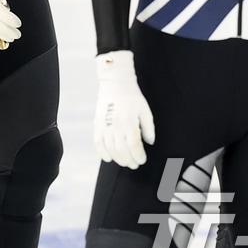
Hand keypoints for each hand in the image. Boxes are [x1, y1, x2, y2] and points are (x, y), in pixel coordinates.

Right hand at [94, 51, 154, 168]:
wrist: (115, 84)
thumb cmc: (132, 97)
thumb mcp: (145, 111)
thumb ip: (149, 128)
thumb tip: (149, 143)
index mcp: (129, 122)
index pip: (134, 145)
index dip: (139, 156)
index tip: (142, 159)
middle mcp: (116, 125)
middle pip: (122, 150)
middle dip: (130, 161)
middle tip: (135, 164)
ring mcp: (105, 125)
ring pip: (110, 149)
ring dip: (118, 159)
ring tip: (125, 162)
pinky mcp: (97, 124)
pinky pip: (98, 143)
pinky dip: (102, 153)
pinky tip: (109, 158)